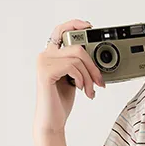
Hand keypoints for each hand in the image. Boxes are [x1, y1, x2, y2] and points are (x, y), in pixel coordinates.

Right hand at [34, 19, 106, 134]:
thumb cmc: (61, 101)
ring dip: (89, 76)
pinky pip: (72, 66)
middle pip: (77, 47)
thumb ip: (79, 66)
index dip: (74, 24)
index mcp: (51, 55)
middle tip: (100, 82)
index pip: (61, 31)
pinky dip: (81, 78)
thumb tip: (97, 61)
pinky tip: (80, 89)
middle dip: (93, 65)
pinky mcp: (45, 71)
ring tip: (90, 91)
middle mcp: (45, 55)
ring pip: (77, 58)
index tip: (90, 27)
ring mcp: (43, 62)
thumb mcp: (75, 79)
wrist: (52, 121)